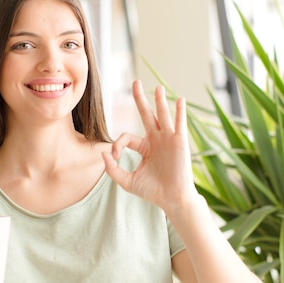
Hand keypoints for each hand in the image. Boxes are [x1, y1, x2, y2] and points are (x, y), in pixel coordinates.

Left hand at [102, 80, 197, 215]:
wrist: (172, 200)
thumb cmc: (153, 192)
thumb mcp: (127, 181)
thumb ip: (113, 169)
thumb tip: (103, 153)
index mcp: (145, 147)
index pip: (126, 137)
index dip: (117, 144)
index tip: (115, 157)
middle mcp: (157, 140)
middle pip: (146, 115)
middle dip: (140, 99)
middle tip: (135, 82)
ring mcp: (168, 140)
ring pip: (162, 116)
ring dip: (159, 101)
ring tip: (156, 87)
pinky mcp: (180, 143)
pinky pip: (179, 124)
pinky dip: (179, 112)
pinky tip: (179, 100)